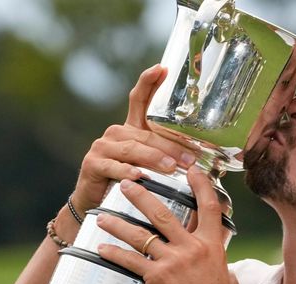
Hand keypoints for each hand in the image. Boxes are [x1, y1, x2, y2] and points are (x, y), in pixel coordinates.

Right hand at [70, 64, 197, 214]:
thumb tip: (201, 162)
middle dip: (171, 146)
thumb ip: (167, 158)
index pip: (140, 100)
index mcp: (131, 129)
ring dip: (154, 158)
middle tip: (191, 158)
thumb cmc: (129, 183)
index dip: (149, 83)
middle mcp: (116, 133)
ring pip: (133, 149)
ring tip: (171, 168)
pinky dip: (127, 171)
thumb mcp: (149, 167)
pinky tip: (139, 176)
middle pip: (146, 133)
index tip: (162, 69)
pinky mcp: (93, 164)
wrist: (96, 202)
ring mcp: (103, 147)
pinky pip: (113, 166)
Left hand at [94, 166, 236, 283]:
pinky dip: (115, 253)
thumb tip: (218, 258)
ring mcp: (173, 261)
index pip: (209, 206)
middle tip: (127, 183)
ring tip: (103, 216)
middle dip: (142, 195)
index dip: (201, 185)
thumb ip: (219, 262)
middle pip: (163, 213)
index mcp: (212, 246)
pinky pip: (130, 260)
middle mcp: (192, 248)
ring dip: (119, 223)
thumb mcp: (227, 279)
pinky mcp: (156, 277)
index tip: (191, 170)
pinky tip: (103, 248)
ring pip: (141, 234)